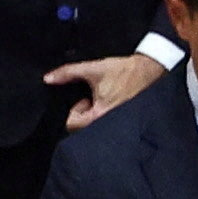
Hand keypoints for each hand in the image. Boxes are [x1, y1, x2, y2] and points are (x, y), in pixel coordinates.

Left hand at [51, 52, 167, 126]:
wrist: (149, 70)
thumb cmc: (124, 71)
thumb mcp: (93, 68)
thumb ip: (68, 73)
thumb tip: (48, 79)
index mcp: (100, 115)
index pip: (73, 125)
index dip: (74, 111)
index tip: (84, 99)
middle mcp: (110, 126)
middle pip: (84, 130)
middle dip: (84, 115)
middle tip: (93, 100)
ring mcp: (118, 128)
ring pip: (95, 129)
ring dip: (94, 116)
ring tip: (104, 101)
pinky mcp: (124, 124)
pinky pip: (107, 127)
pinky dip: (104, 117)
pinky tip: (111, 105)